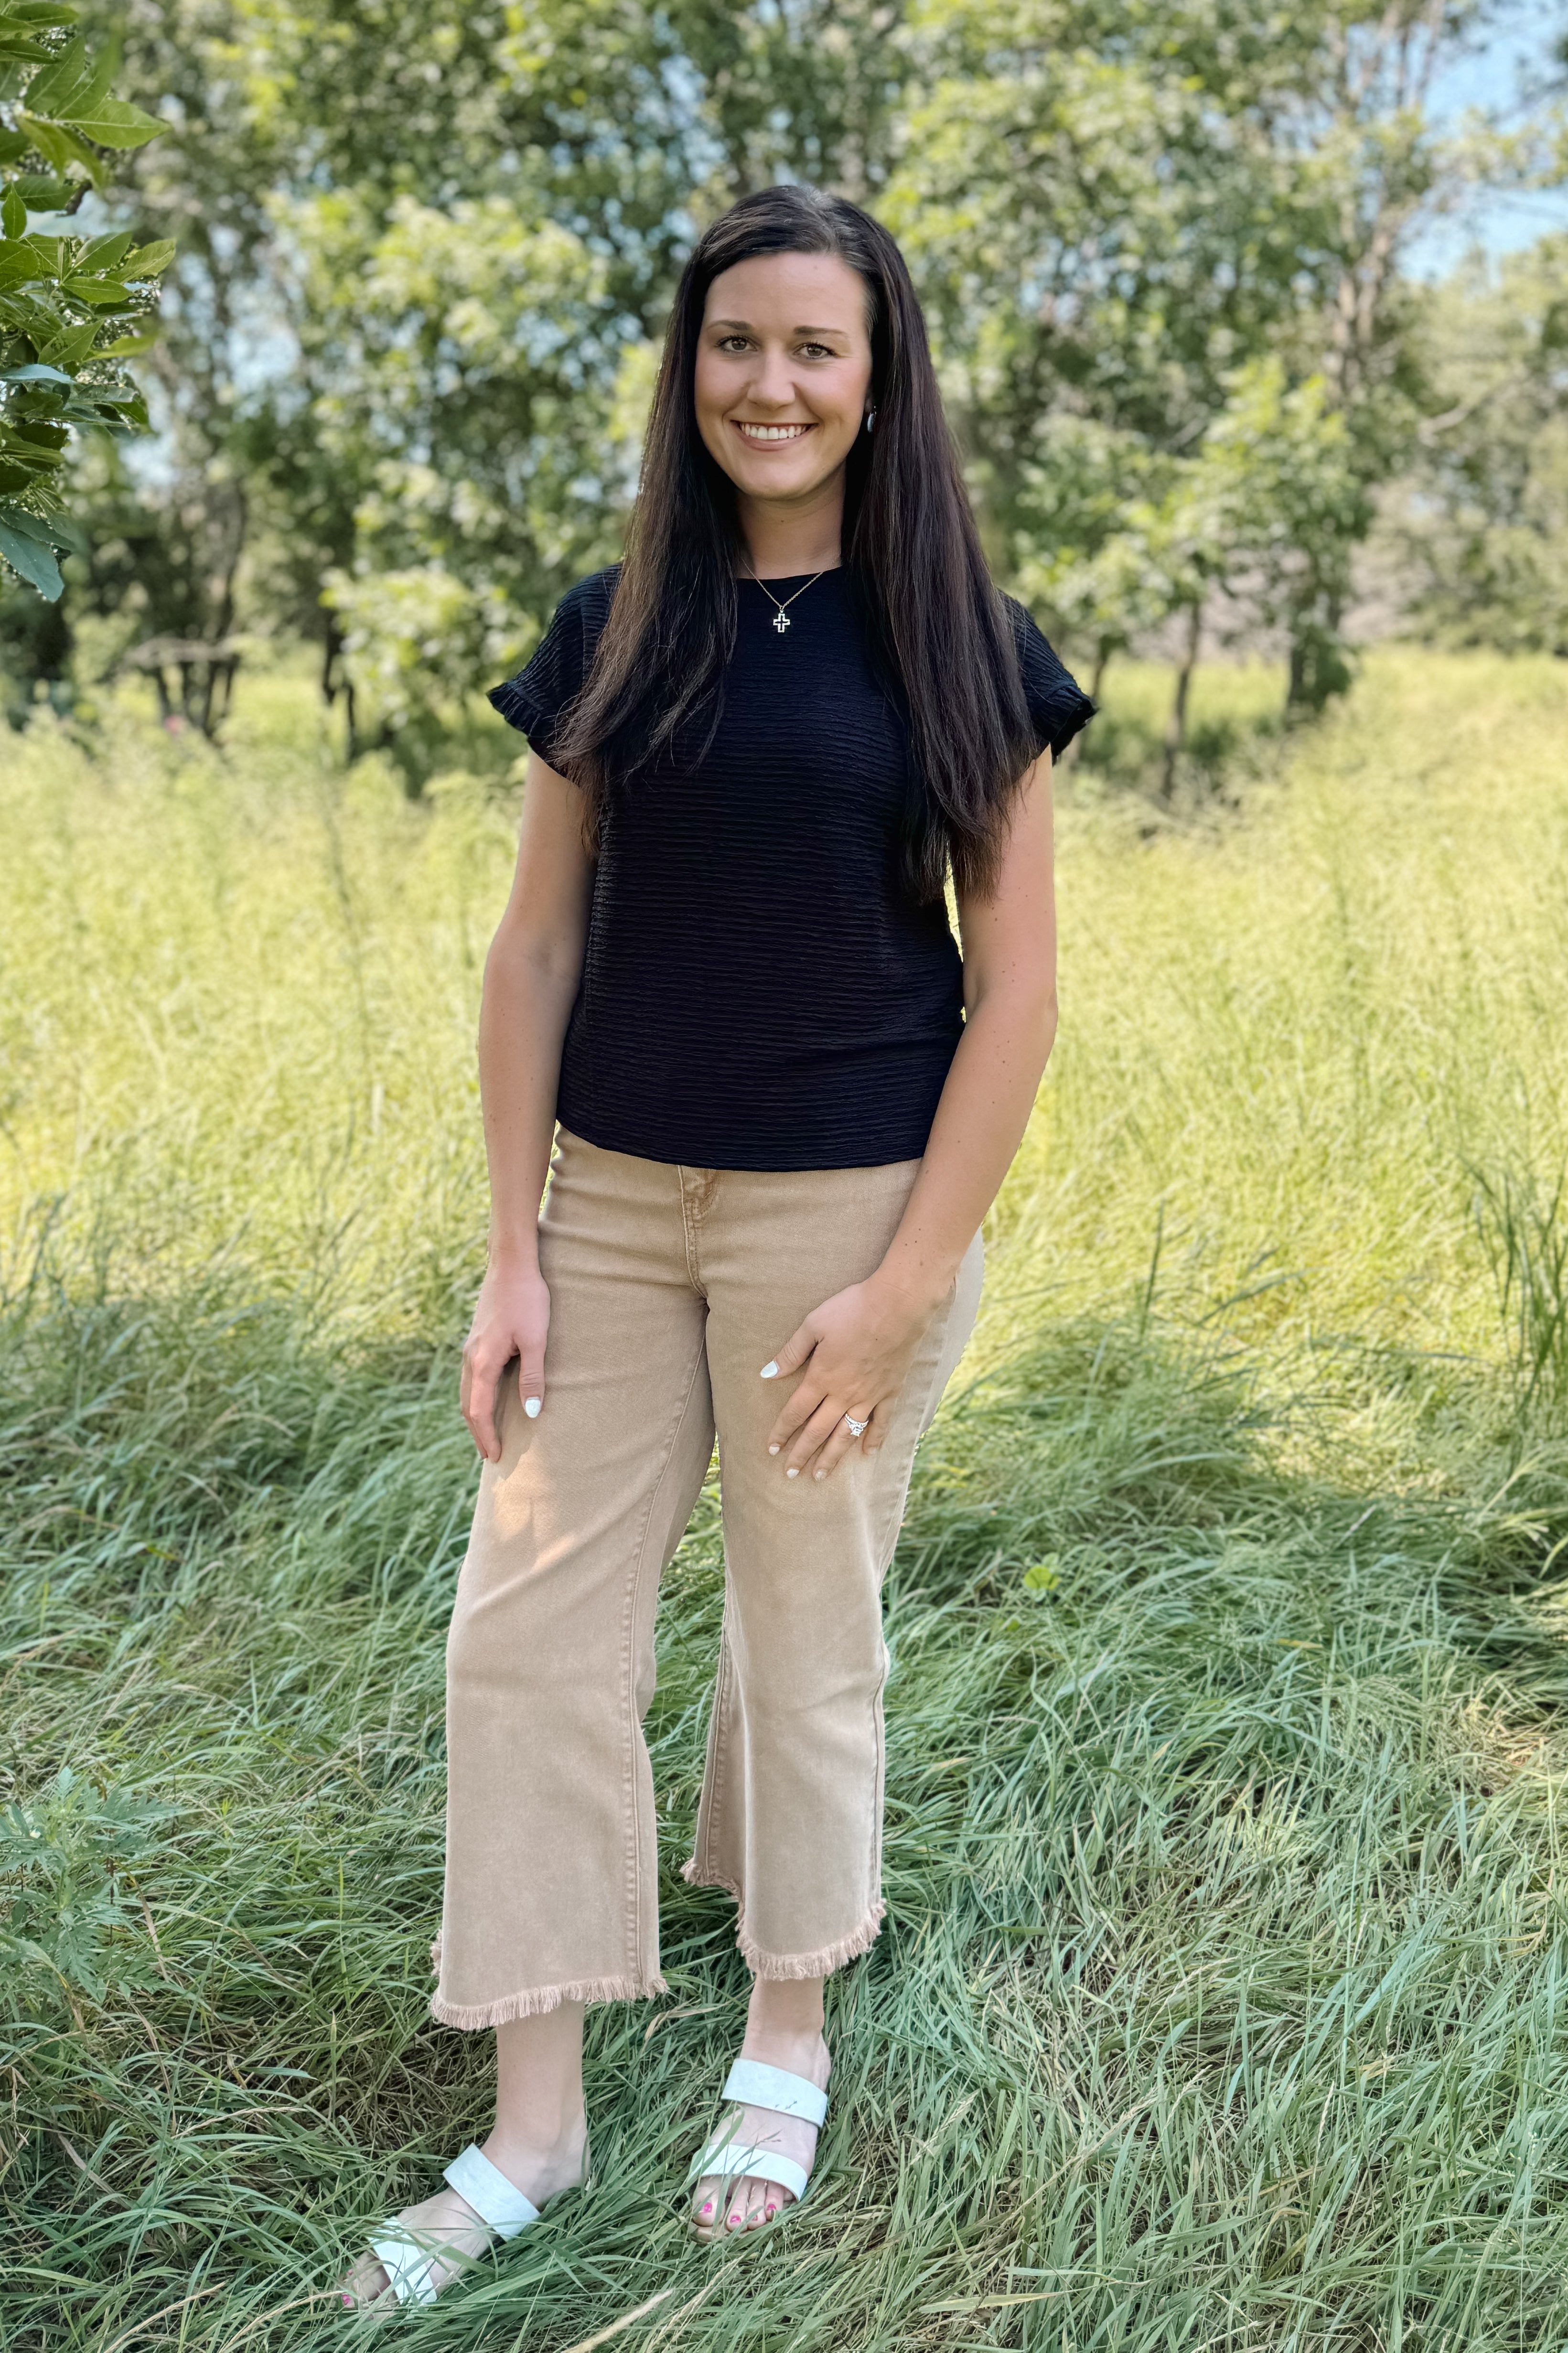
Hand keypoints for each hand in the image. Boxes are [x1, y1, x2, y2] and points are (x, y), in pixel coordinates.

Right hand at [461, 1257, 550, 1462]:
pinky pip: (470, 1377)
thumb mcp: (536, 1340)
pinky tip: (487, 1398)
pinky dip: (475, 1396)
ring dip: (475, 1415)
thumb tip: (530, 1413)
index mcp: (482, 1362)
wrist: (511, 1263)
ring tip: (487, 1433)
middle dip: (477, 1432)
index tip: (495, 1456)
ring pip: (466, 1391)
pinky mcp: (477, 1338)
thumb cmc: (527, 1300)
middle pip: (466, 1405)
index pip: (478, 1411)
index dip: (486, 1436)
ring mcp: (471, 1347)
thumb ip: (533, 1377)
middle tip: (490, 1454)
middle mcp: (470, 1357)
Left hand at [761, 1274, 938, 1481]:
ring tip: (820, 1476)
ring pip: (846, 1434)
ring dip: (832, 1457)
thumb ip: (791, 1352)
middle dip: (802, 1454)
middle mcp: (843, 1393)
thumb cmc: (853, 1309)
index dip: (782, 1432)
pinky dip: (874, 1439)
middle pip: (818, 1431)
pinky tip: (867, 1453)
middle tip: (790, 1474)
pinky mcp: (891, 1391)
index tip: (771, 1450)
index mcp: (821, 1377)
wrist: (898, 1305)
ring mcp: (869, 1396)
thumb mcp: (814, 1324)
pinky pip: (881, 1422)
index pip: (795, 1413)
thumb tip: (767, 1373)